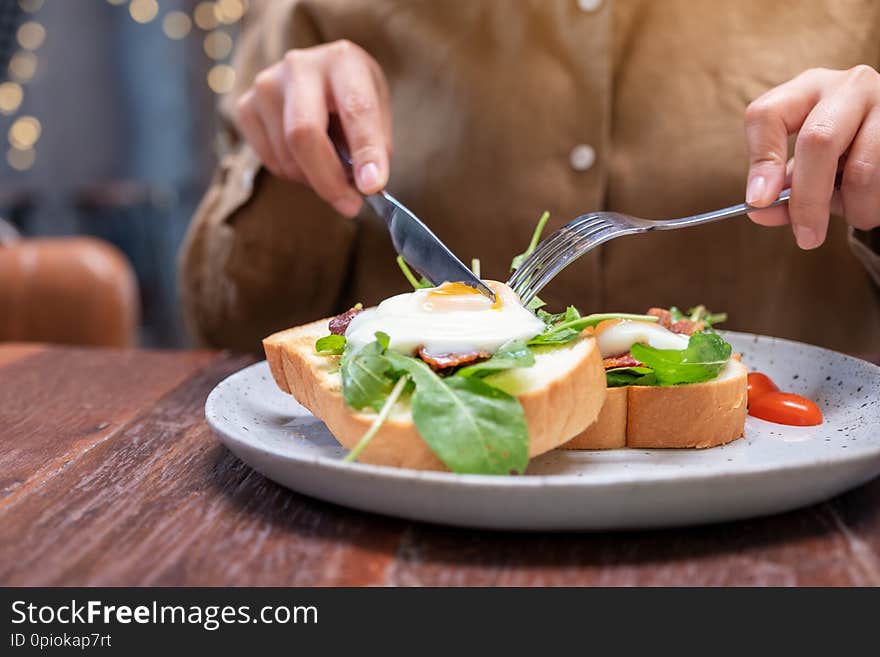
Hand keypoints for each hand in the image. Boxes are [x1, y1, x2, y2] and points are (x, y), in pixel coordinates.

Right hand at [235, 40, 392, 216]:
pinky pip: (271, 161)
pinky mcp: (246, 107)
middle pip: (303, 133)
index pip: (355, 109)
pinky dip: (294, 175)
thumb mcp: (378, 113)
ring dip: (314, 179)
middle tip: (349, 205)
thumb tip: (366, 185)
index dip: (365, 151)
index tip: (372, 186)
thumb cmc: (352, 98)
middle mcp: (299, 66)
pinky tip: (307, 159)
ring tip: (331, 169)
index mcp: (343, 61)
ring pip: (287, 156)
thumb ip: (375, 147)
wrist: (319, 77)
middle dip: (328, 180)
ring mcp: (266, 85)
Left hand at [744, 65, 879, 247]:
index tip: (759, 202)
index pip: (768, 115)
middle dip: (808, 200)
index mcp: (806, 90)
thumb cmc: (842, 150)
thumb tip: (760, 211)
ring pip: (863, 169)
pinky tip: (872, 201)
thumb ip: (783, 187)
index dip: (762, 161)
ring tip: (855, 213)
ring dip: (855, 207)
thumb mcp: (807, 162)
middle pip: (817, 141)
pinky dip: (875, 204)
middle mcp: (848, 87)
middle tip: (807, 237)